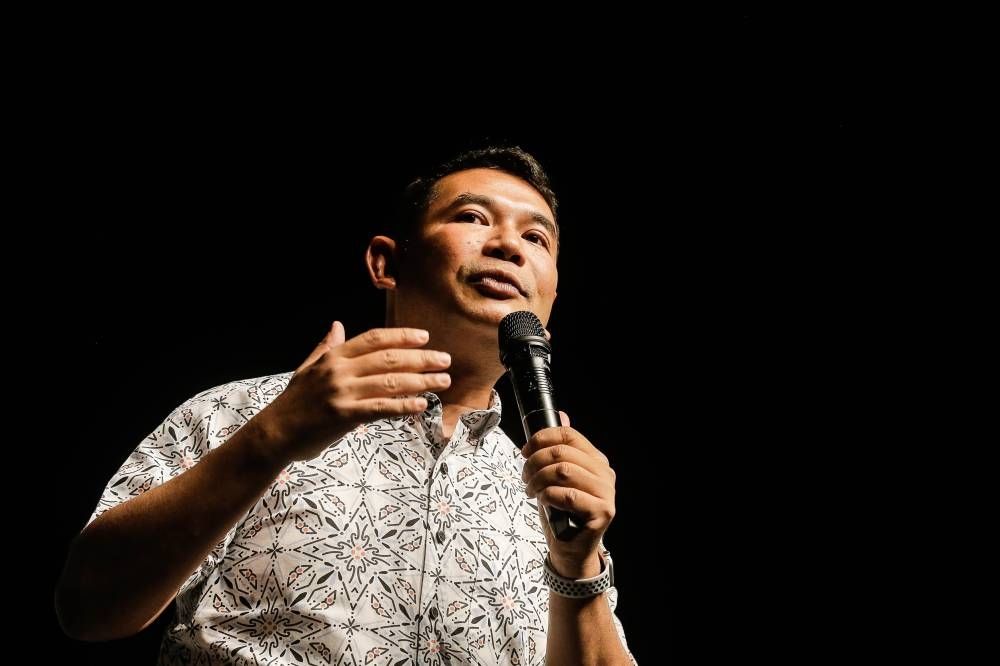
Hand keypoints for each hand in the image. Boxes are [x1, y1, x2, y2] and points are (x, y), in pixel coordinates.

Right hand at [254, 322, 451, 462]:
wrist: (274, 433)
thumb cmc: (293, 403)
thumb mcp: (307, 368)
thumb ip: (325, 347)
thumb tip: (337, 325)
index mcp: (333, 356)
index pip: (374, 339)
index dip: (401, 336)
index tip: (425, 337)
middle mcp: (339, 371)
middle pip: (388, 359)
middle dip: (421, 358)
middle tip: (444, 360)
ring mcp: (341, 393)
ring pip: (389, 382)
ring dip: (421, 381)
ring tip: (442, 381)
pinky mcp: (343, 416)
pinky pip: (380, 408)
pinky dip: (404, 406)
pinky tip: (422, 405)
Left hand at [521, 413, 616, 577]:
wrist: (570, 550)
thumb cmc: (561, 512)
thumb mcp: (558, 477)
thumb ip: (561, 449)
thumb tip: (561, 415)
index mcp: (596, 460)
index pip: (570, 435)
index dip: (542, 438)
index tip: (525, 451)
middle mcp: (605, 474)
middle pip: (562, 452)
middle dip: (535, 462)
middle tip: (524, 477)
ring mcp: (606, 494)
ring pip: (563, 471)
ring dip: (538, 479)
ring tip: (531, 490)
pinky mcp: (601, 513)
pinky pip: (567, 495)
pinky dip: (547, 495)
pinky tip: (542, 501)